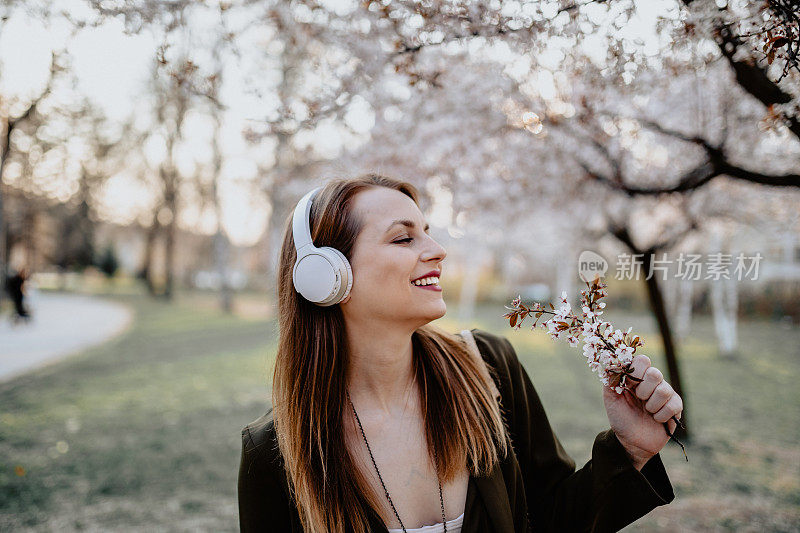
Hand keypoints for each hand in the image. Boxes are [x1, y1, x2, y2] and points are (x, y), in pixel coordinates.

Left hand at [602, 354, 682, 469]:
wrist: (632, 442)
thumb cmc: (621, 418)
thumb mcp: (611, 398)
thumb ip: (610, 380)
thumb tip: (611, 363)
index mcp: (637, 377)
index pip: (642, 360)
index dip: (636, 371)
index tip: (628, 384)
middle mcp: (652, 382)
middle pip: (655, 373)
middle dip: (644, 390)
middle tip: (639, 399)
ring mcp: (665, 393)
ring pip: (664, 389)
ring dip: (652, 405)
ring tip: (647, 411)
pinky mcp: (676, 406)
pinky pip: (674, 404)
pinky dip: (661, 415)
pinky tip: (656, 419)